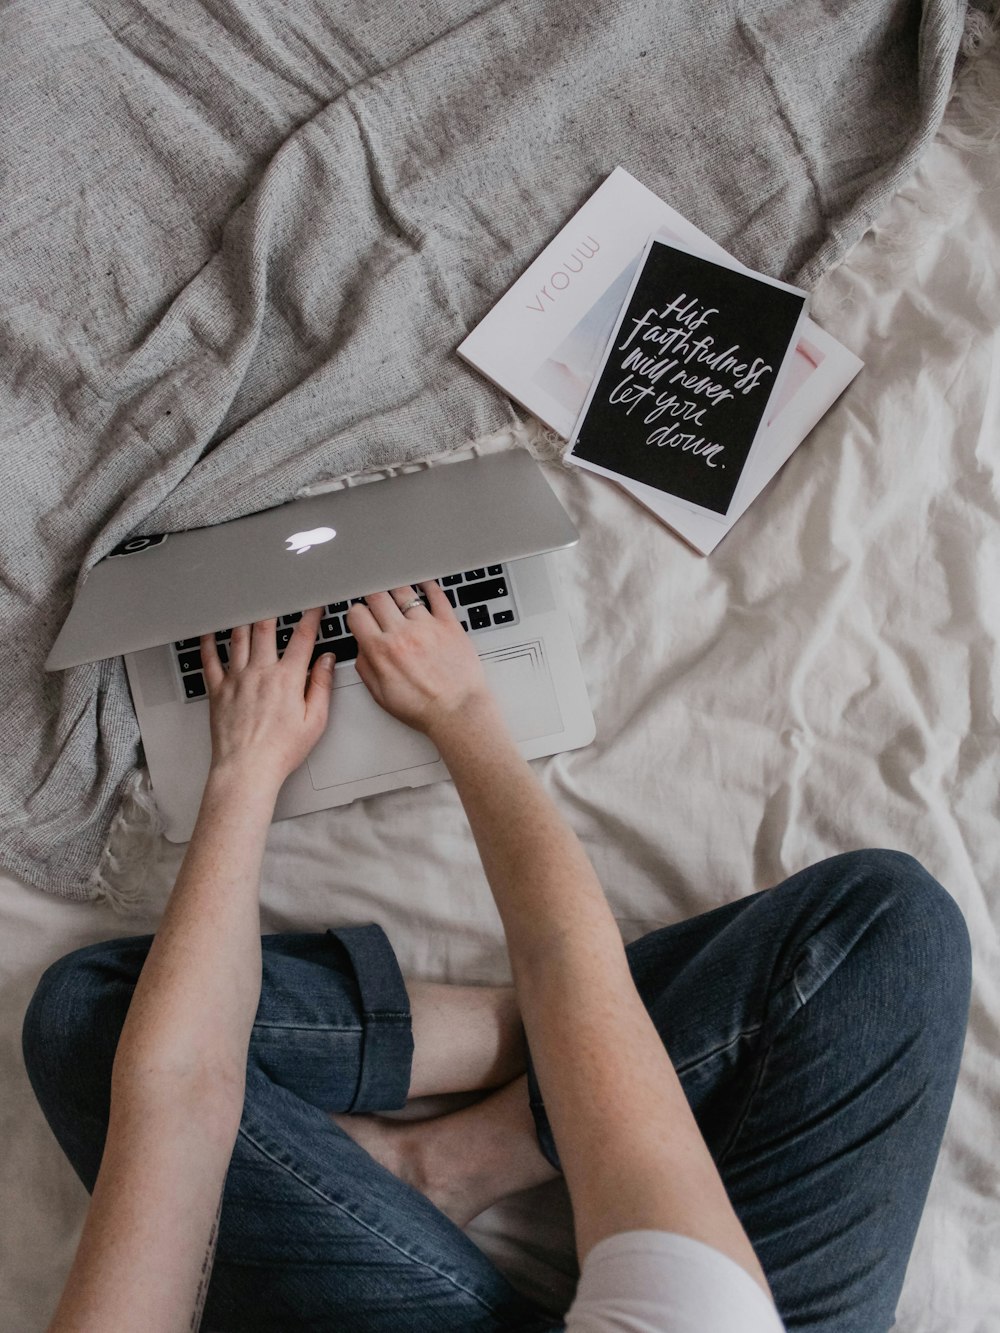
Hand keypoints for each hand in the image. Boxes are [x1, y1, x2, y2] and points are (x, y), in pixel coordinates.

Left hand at [200, 607, 334, 792]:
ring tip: (248, 607)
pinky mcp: (217, 690)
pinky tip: (211, 632)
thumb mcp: (315, 720)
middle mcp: (260, 673)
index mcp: (287, 679)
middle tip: (276, 597)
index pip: (302, 638)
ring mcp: (236, 679)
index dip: (310, 617)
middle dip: (273, 608)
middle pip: (266, 628)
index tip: (314, 607)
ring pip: (238, 637)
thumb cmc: (280, 751)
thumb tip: (326, 661)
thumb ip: (321, 685)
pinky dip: (208, 642)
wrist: (247, 769)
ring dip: (244, 619)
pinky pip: (209, 659)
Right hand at [347, 581, 495, 737]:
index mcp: (382, 651)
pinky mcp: (449, 625)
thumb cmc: (423, 708)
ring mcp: (427, 626)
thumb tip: (361, 648)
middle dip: (372, 597)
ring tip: (396, 594)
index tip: (361, 616)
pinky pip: (437, 595)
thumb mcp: (381, 695)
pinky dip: (428, 585)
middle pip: (377, 596)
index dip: (356, 613)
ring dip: (396, 590)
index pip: (357, 614)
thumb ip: (366, 667)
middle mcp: (403, 634)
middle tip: (376, 603)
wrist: (457, 712)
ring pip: (404, 591)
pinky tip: (424, 585)